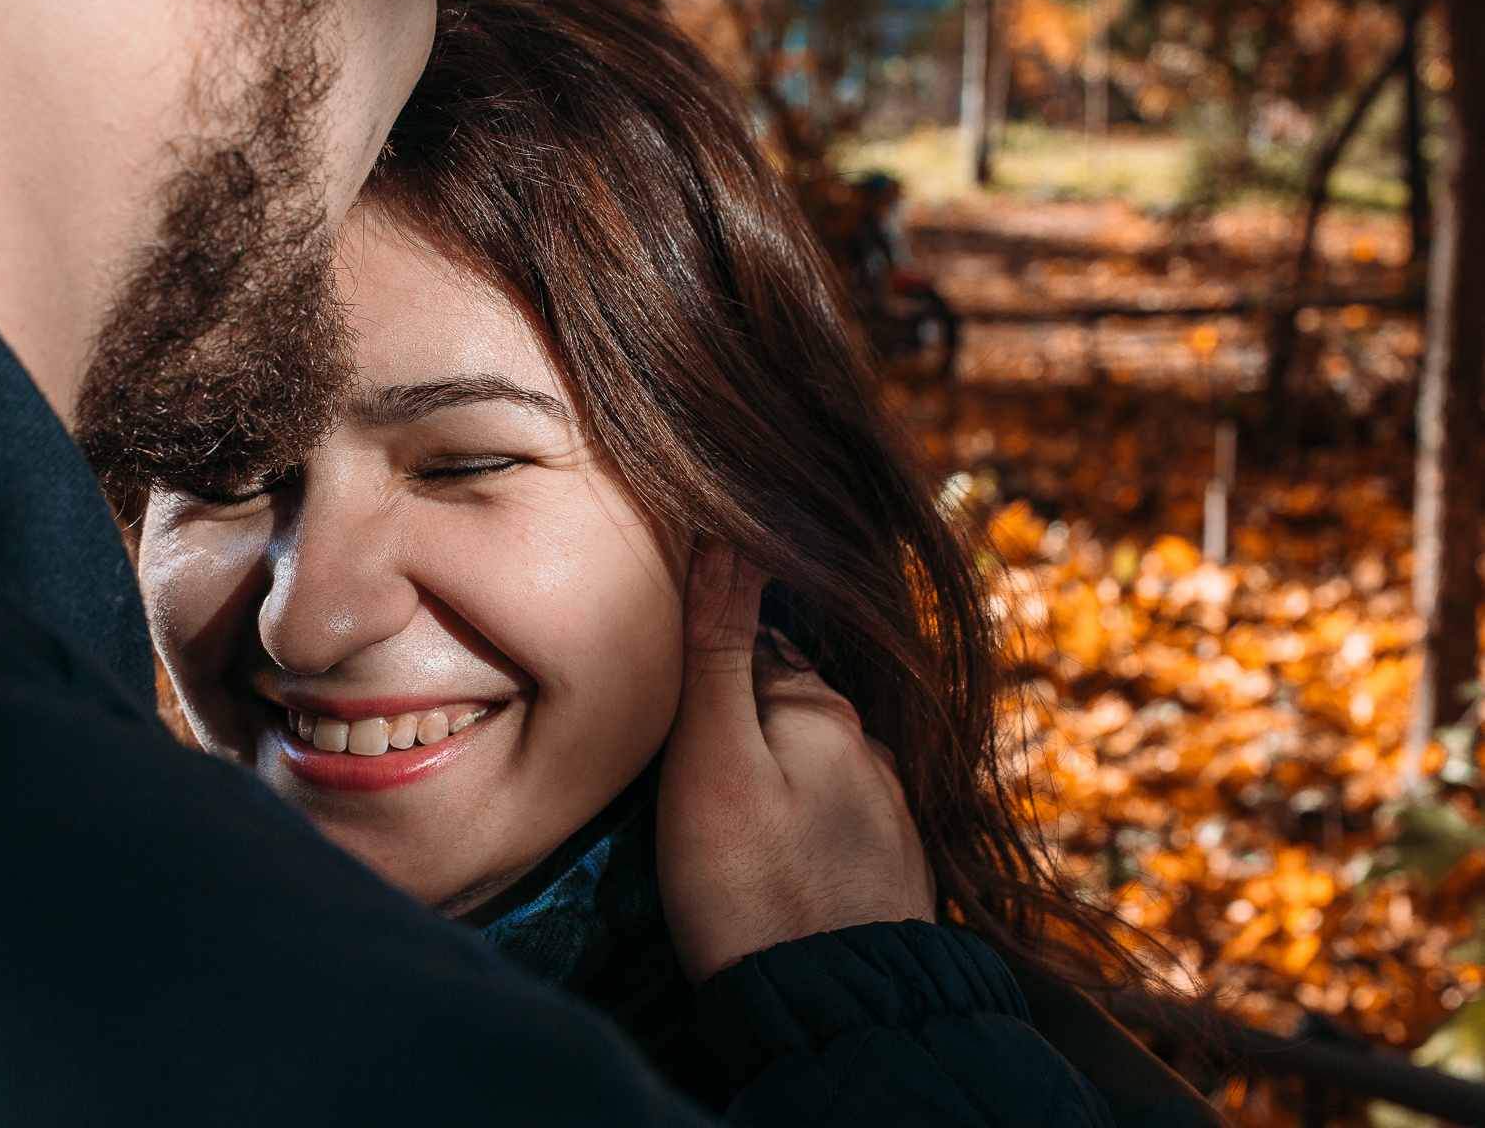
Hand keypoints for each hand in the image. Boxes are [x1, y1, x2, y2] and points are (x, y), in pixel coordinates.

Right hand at [656, 544, 936, 983]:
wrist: (837, 1018)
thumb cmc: (749, 888)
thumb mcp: (711, 761)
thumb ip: (717, 651)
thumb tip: (728, 533)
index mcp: (819, 709)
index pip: (743, 651)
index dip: (695, 665)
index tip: (657, 697)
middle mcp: (867, 746)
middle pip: (781, 705)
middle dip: (736, 721)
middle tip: (678, 767)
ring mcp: (887, 809)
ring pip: (810, 764)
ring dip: (771, 775)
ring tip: (721, 821)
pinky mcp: (893, 866)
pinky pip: (833, 819)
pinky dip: (799, 823)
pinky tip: (771, 857)